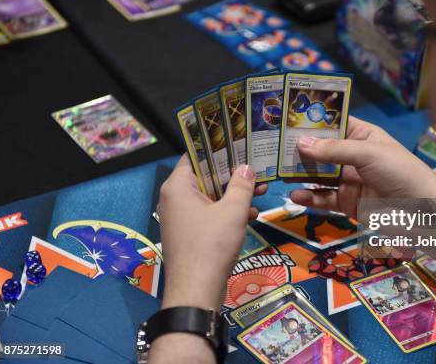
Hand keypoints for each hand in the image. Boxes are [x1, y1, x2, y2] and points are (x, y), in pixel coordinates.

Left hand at [157, 156, 264, 310]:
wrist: (196, 291)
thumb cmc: (212, 244)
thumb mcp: (233, 211)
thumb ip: (241, 185)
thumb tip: (246, 167)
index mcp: (178, 186)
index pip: (195, 155)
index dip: (218, 149)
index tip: (239, 144)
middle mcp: (174, 198)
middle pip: (205, 176)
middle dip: (232, 174)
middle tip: (257, 170)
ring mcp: (180, 217)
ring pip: (210, 197)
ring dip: (234, 195)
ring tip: (261, 191)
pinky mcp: (189, 234)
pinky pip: (208, 214)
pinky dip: (227, 213)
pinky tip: (250, 215)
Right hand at [290, 116, 435, 217]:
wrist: (424, 213)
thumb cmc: (401, 173)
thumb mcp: (368, 154)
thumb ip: (334, 150)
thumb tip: (300, 143)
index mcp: (363, 136)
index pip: (334, 124)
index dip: (313, 122)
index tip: (286, 120)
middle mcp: (354, 156)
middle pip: (322, 150)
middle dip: (300, 149)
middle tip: (272, 148)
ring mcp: (350, 181)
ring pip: (319, 175)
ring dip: (301, 174)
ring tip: (278, 171)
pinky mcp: (348, 203)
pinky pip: (324, 198)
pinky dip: (310, 197)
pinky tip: (295, 195)